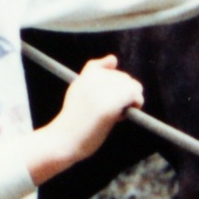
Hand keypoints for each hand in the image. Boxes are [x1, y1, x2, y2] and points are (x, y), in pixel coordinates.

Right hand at [27, 55, 144, 185]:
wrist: (63, 141)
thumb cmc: (74, 119)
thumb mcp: (79, 89)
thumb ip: (95, 71)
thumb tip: (113, 58)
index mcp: (88, 74)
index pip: (112, 66)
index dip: (112, 86)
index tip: (100, 99)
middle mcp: (95, 78)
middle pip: (126, 78)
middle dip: (122, 94)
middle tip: (107, 111)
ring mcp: (102, 91)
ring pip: (134, 86)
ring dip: (129, 101)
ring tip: (113, 115)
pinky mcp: (109, 105)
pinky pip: (135, 97)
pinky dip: (134, 106)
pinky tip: (121, 116)